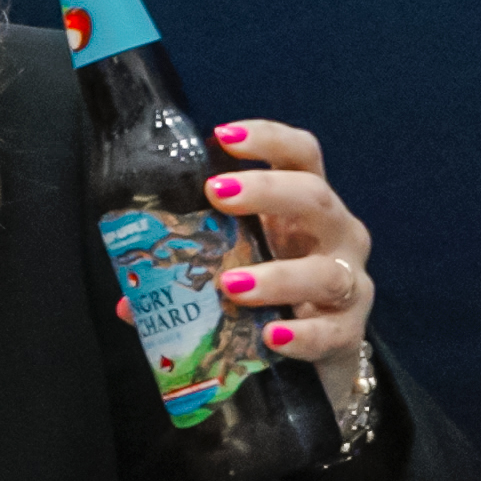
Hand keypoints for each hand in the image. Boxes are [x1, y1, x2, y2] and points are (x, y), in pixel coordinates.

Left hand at [206, 121, 375, 405]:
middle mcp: (335, 235)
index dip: (268, 139)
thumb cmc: (275, 290)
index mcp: (304, 207)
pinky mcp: (349, 330)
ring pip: (326, 272)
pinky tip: (272, 337)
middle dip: (267, 191)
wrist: (321, 345)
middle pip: (315, 196)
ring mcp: (349, 282)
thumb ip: (192, 270)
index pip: (300, 156)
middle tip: (217, 194)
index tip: (223, 135)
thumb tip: (131, 299)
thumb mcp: (239, 263)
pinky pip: (330, 332)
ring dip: (278, 276)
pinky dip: (302, 336)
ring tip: (231, 284)